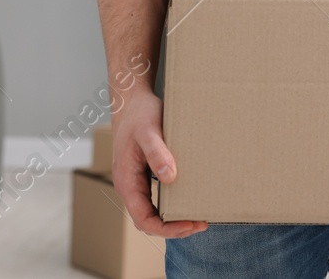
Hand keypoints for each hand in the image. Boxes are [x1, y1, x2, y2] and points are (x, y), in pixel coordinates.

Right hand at [111, 89, 206, 238]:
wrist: (131, 100)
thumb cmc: (139, 114)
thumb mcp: (149, 131)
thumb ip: (157, 153)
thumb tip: (170, 177)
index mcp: (126, 182)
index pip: (144, 219)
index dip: (167, 229)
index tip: (191, 224)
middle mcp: (129, 186)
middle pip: (149, 221)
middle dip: (174, 228)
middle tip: (202, 223)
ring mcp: (136, 182)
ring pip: (152, 212)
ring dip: (173, 219)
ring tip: (198, 216)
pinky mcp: (144, 175)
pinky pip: (156, 198)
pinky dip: (172, 204)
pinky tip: (190, 197)